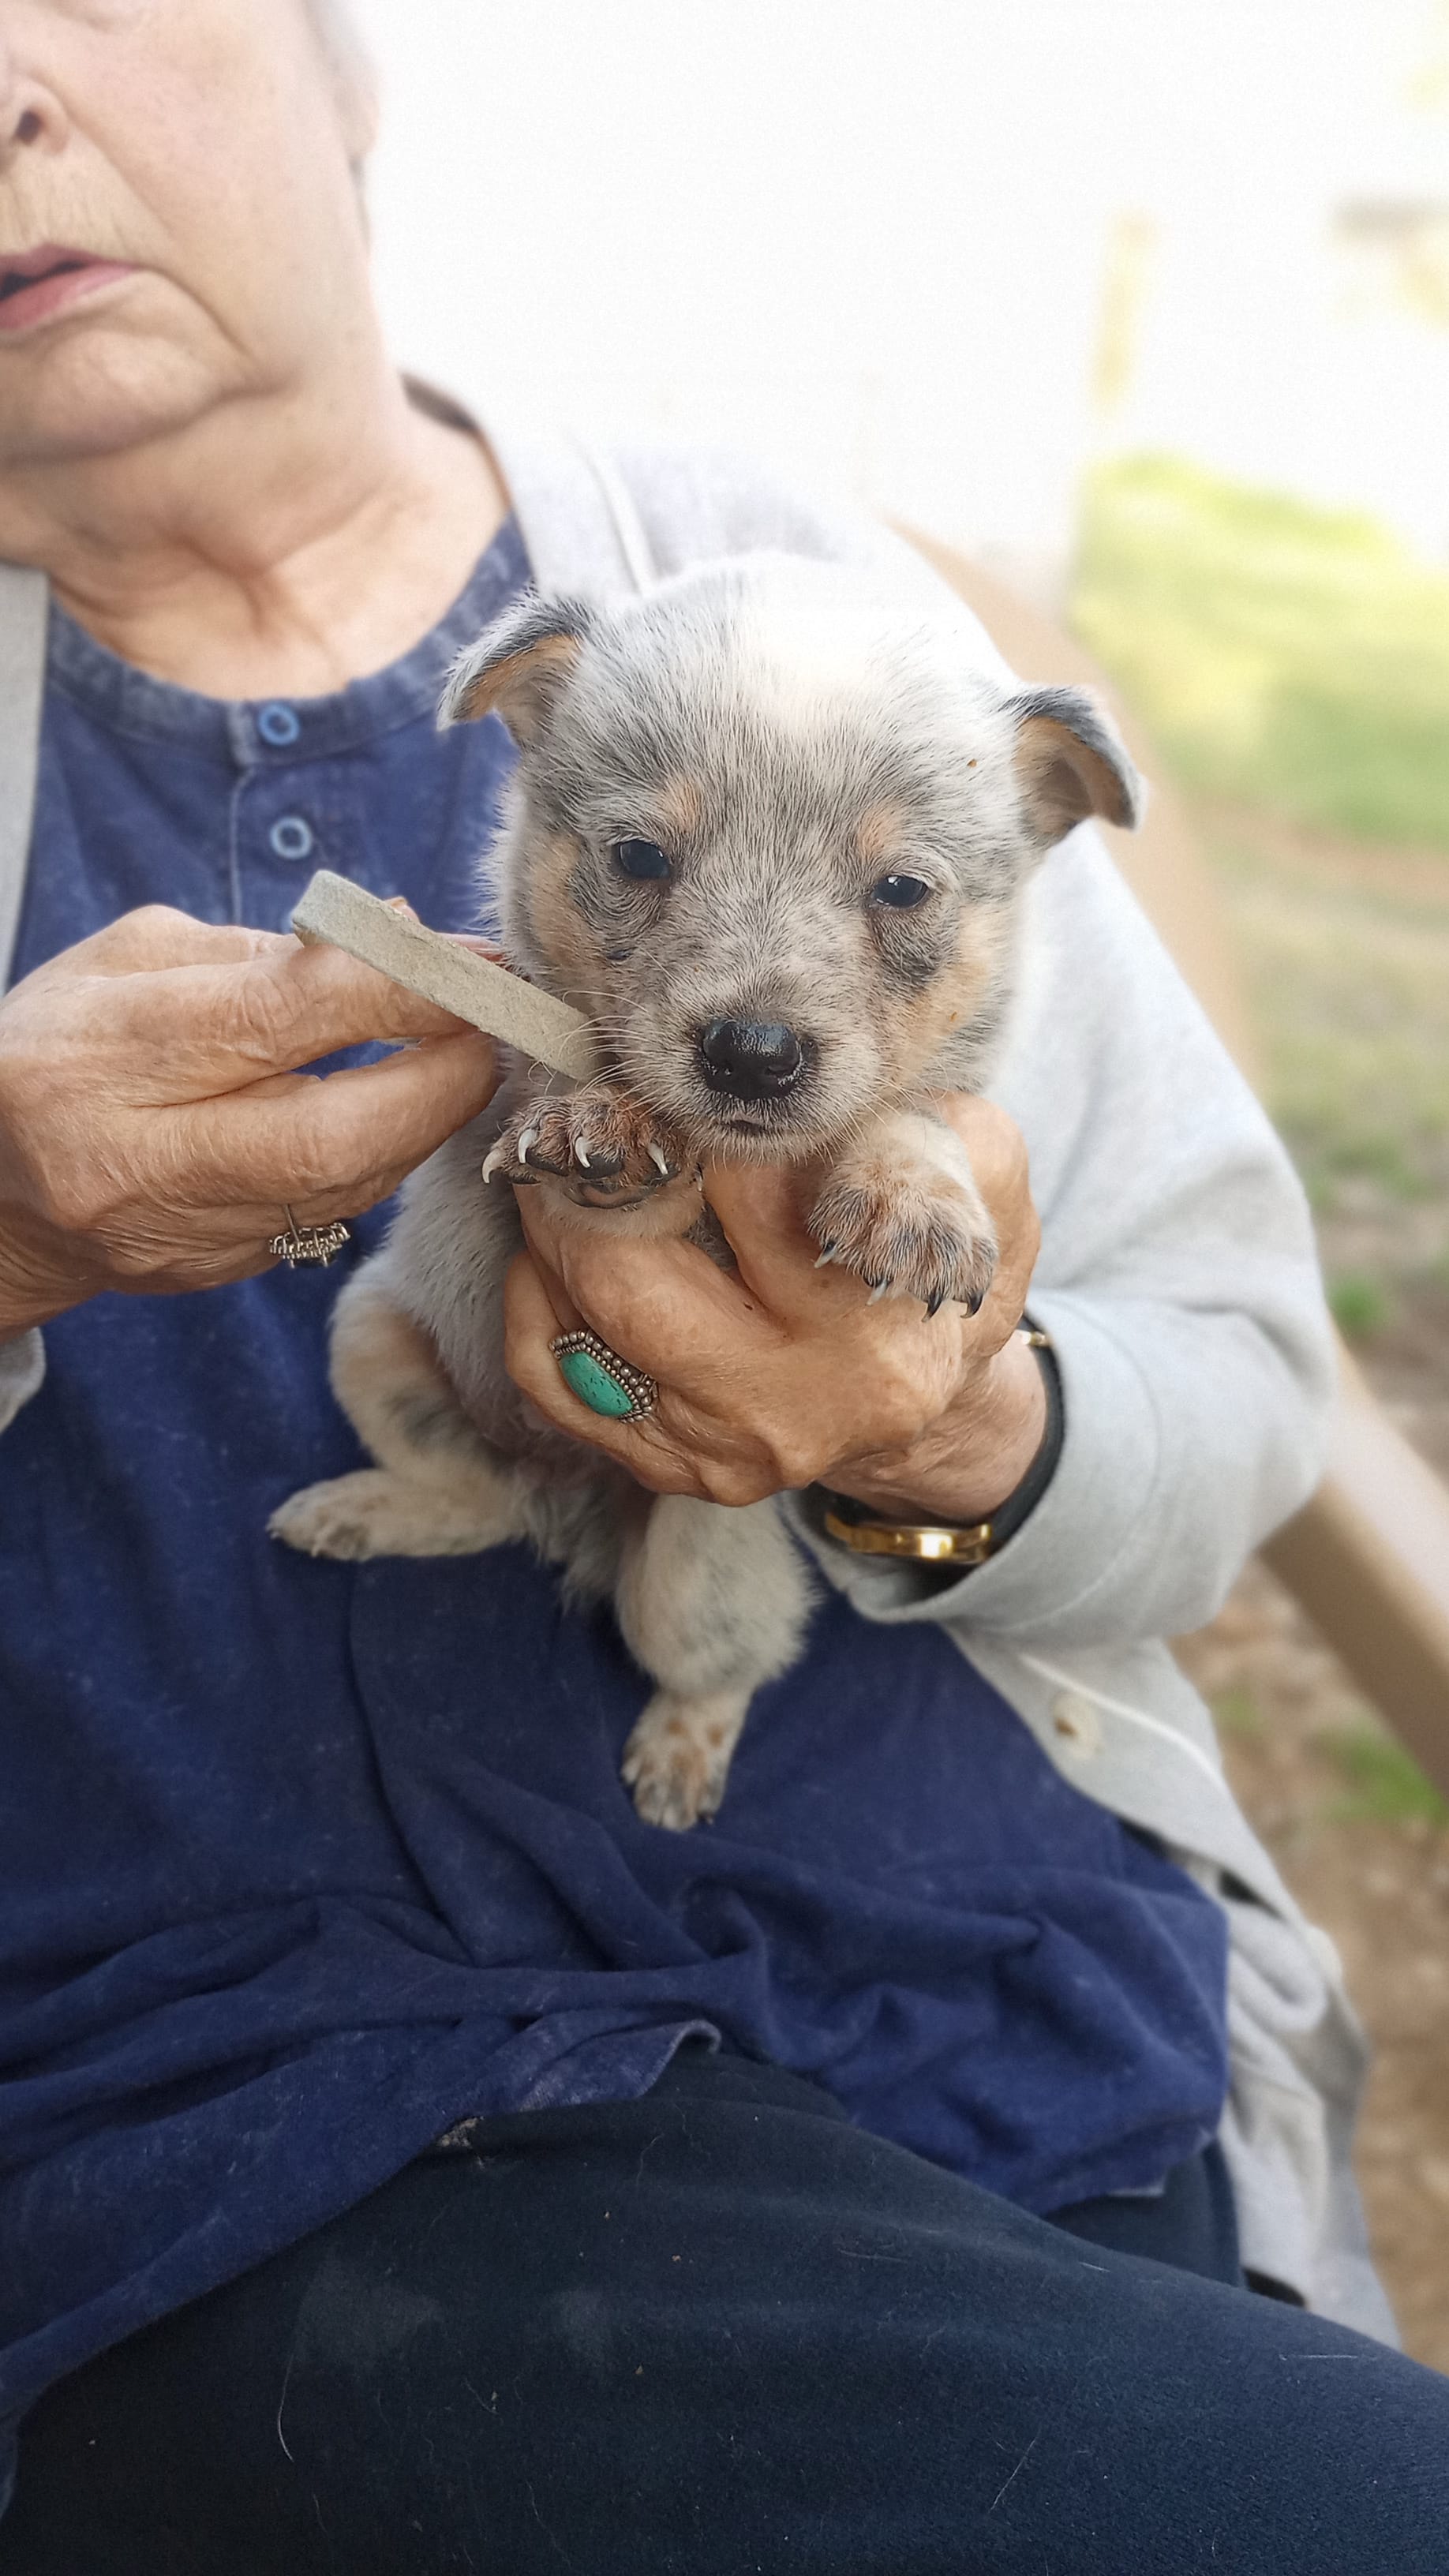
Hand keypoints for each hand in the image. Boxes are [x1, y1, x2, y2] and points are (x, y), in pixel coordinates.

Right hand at [0, 906, 499, 1333]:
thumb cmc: (66, 1044)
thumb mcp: (131, 962)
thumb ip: (264, 950)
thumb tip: (402, 936)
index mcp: (104, 1053)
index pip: (277, 1016)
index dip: (396, 988)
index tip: (472, 963)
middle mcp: (137, 1157)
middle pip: (327, 1135)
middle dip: (436, 1079)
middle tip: (487, 1030)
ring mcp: (176, 1230)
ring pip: (342, 1187)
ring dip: (422, 1122)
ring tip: (456, 1062)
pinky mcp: (210, 1272)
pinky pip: (328, 1218)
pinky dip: (381, 1160)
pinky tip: (400, 1116)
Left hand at [504, 1096, 1045, 1520]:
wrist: (922, 1376)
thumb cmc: (933, 1245)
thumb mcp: (974, 1167)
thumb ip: (906, 1130)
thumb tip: (797, 1111)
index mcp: (872, 1331)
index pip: (745, 1196)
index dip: (690, 1123)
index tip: (669, 1087)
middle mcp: (790, 1408)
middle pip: (629, 1278)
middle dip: (589, 1179)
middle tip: (586, 1117)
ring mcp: (719, 1450)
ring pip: (578, 1323)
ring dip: (553, 1229)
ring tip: (569, 1167)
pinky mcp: (664, 1467)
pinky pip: (550, 1376)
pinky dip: (537, 1299)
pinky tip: (562, 1250)